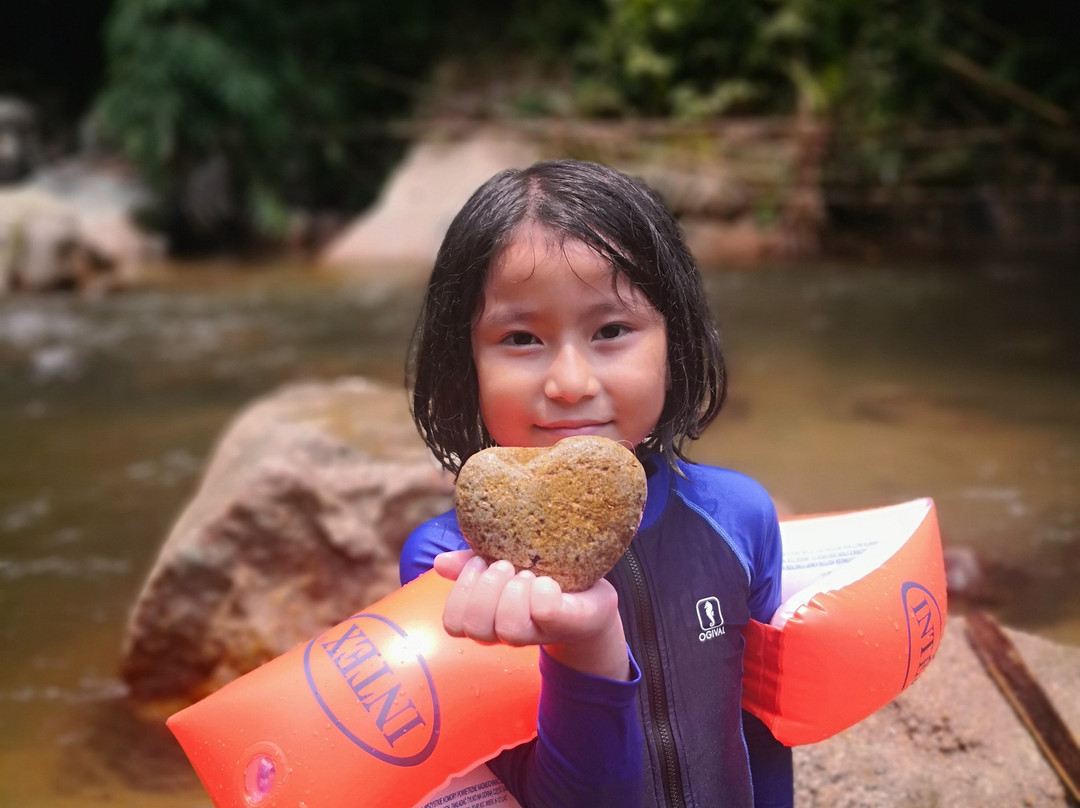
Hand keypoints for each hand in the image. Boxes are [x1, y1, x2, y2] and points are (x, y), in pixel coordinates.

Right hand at [434, 550, 630, 679]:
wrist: (592, 597)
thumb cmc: (542, 576)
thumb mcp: (505, 564)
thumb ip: (472, 564)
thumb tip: (440, 563)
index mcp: (491, 618)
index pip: (454, 623)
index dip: (461, 592)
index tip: (479, 563)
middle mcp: (511, 631)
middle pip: (476, 627)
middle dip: (486, 588)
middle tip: (507, 566)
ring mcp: (540, 631)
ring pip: (508, 628)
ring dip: (514, 591)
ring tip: (528, 574)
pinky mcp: (569, 622)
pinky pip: (546, 611)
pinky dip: (543, 591)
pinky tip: (550, 581)